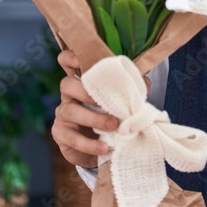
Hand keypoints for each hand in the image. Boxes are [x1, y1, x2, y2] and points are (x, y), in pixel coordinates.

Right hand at [51, 50, 151, 169]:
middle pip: (66, 84)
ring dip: (92, 119)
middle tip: (105, 102)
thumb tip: (145, 85)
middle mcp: (69, 94)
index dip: (70, 57)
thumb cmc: (113, 114)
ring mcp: (63, 113)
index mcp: (82, 81)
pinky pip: (70, 137)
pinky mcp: (61, 134)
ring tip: (113, 126)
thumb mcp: (124, 100)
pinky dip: (88, 144)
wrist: (105, 147)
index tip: (80, 60)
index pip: (67, 62)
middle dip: (86, 92)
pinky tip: (103, 148)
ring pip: (69, 111)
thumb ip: (133, 88)